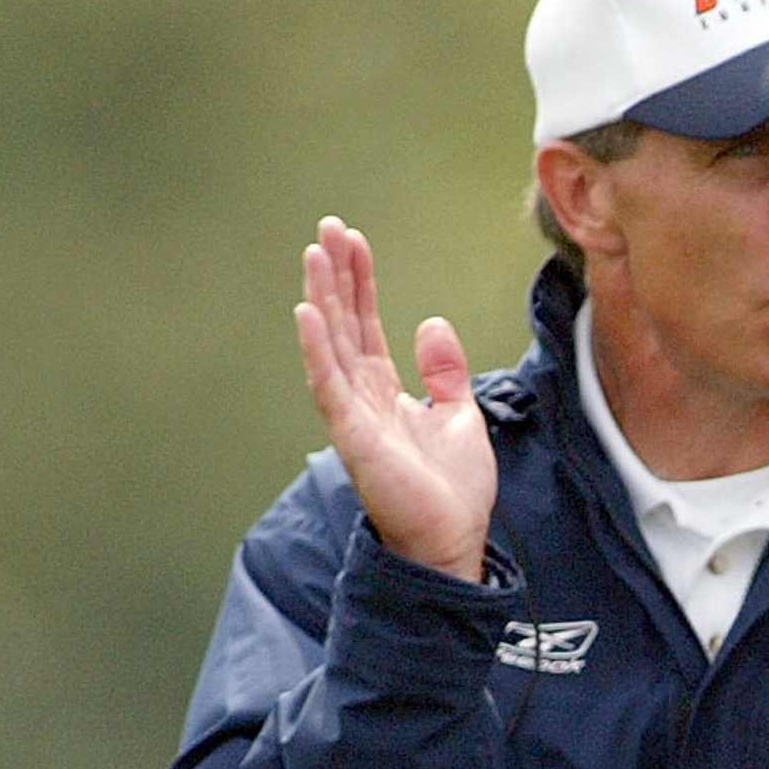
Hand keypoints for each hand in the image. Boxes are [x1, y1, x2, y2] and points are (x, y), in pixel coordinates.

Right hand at [293, 216, 496, 581]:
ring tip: (315, 254)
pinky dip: (317, 348)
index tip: (353, 241)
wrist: (454, 540)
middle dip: (336, 275)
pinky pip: (329, 385)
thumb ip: (445, 371)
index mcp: (385, 392)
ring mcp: (353, 416)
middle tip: (328, 227)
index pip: (365, 325)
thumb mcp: (460, 415)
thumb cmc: (453, 490)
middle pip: (343, 324)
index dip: (360, 282)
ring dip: (322, 297)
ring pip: (331, 344)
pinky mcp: (354, 437)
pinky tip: (308, 312)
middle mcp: (361, 398)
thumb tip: (430, 323)